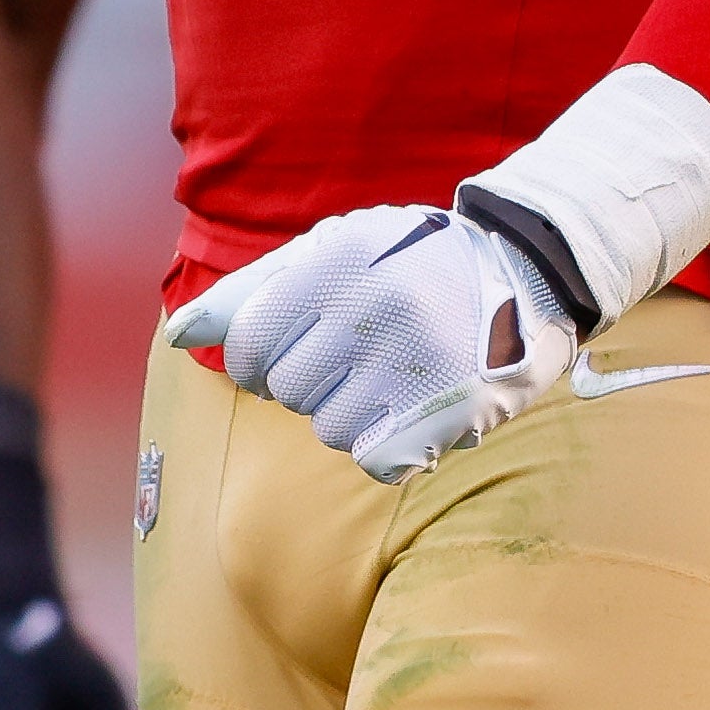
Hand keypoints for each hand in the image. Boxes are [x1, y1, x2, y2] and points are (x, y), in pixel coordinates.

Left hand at [166, 203, 578, 483]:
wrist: (529, 269)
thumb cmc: (412, 263)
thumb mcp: (336, 247)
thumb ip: (253, 289)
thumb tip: (180, 334)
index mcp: (338, 264)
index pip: (247, 345)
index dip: (258, 359)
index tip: (292, 348)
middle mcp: (373, 312)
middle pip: (287, 391)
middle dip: (309, 382)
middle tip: (352, 358)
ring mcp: (413, 364)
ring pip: (329, 430)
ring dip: (349, 414)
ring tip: (388, 378)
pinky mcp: (451, 410)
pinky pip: (375, 461)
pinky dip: (386, 445)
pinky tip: (410, 408)